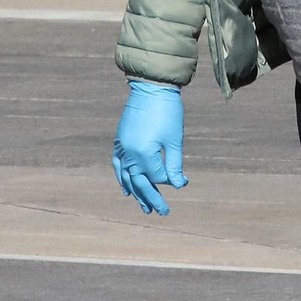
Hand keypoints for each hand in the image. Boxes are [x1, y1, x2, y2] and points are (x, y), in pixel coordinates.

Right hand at [112, 79, 186, 215]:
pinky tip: (127, 187)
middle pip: (140, 183)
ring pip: (127, 177)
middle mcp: (129, 154)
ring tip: (144, 207)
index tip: (183, 181)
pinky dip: (122, 178)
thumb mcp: (174, 139)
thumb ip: (175, 164)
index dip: (170, 180)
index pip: (157, 177)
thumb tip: (179, 185)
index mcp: (143, 154)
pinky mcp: (119, 141)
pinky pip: (118, 165)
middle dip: (151, 198)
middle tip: (162, 212)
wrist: (151, 88)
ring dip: (136, 192)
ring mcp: (121, 148)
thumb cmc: (167, 112)